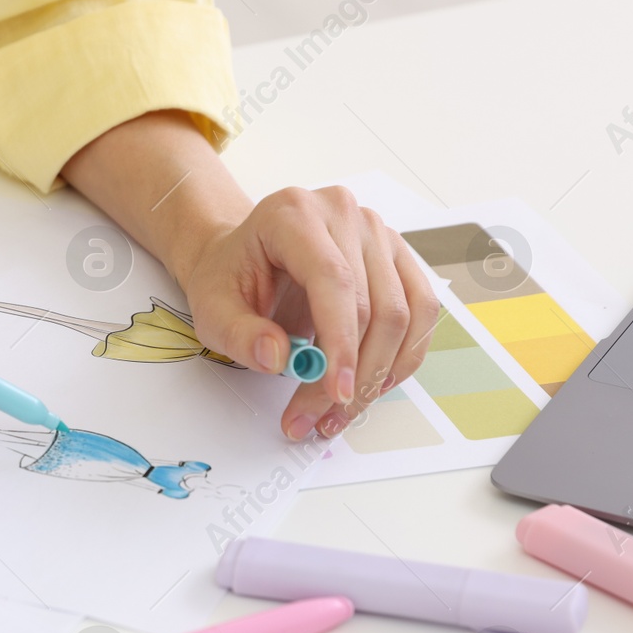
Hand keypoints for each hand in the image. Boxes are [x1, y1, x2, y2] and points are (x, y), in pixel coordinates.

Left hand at [178, 186, 438, 440]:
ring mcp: (377, 233)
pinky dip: (401, 356)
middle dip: (352, 374)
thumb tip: (278, 358)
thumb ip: (239, 334)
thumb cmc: (230, 275)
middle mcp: (344, 214)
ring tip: (340, 412)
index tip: (335, 392)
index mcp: (293, 215)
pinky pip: (420, 311)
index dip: (341, 342)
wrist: (244, 254)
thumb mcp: (212, 307)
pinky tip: (374, 384)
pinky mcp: (397, 256)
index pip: (334, 280)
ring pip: (403, 314)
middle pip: (373, 304)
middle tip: (321, 418)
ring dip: (378, 374)